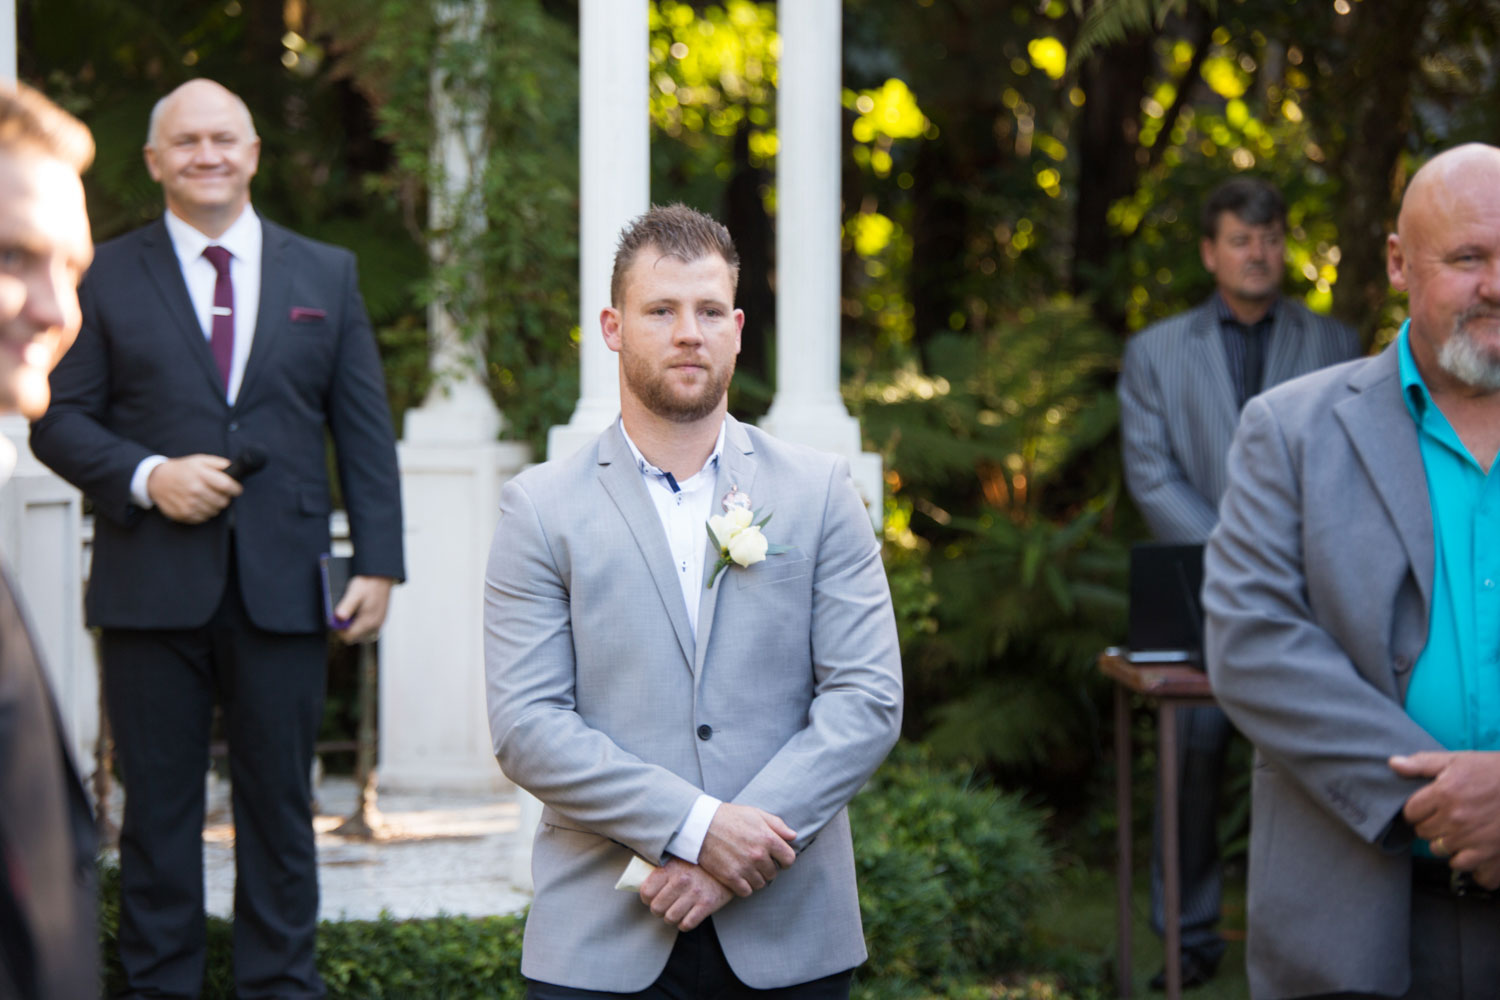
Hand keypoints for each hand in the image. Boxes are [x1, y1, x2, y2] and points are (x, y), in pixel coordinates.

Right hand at [147, 454, 240, 523]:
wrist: (157, 480)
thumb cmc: (181, 469)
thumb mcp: (199, 460)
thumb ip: (218, 463)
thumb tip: (233, 468)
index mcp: (201, 475)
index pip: (227, 486)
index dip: (236, 489)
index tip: (236, 489)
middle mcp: (195, 490)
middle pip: (223, 501)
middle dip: (225, 498)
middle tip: (219, 493)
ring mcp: (189, 504)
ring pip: (215, 511)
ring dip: (214, 506)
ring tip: (207, 498)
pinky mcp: (184, 515)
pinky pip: (204, 518)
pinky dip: (204, 512)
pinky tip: (198, 504)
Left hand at [334, 576, 393, 643]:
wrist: (382, 576)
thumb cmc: (368, 583)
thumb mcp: (354, 592)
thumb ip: (347, 606)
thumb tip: (339, 618)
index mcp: (368, 621)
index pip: (348, 637)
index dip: (339, 630)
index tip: (335, 620)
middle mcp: (375, 625)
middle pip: (355, 638)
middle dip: (346, 630)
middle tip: (342, 616)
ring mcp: (379, 623)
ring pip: (362, 635)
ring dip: (354, 628)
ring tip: (350, 615)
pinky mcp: (380, 619)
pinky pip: (368, 630)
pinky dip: (361, 625)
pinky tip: (359, 613)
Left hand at [639, 857, 732, 930]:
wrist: (729, 864)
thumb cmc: (698, 863)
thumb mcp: (678, 859)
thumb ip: (661, 869)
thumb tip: (639, 881)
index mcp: (670, 868)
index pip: (646, 892)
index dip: (647, 898)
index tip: (653, 897)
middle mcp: (681, 881)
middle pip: (656, 908)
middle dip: (659, 910)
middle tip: (665, 906)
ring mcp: (694, 893)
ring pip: (670, 918)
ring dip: (671, 917)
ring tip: (676, 911)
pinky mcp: (707, 904)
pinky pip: (687, 924)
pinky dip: (684, 923)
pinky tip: (687, 915)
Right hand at [696, 803, 796, 896]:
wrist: (701, 825)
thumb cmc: (730, 817)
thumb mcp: (756, 814)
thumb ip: (777, 825)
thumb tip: (793, 836)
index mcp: (767, 838)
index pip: (789, 859)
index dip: (784, 859)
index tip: (777, 858)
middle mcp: (758, 855)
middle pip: (774, 873)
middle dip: (768, 868)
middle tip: (757, 861)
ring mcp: (744, 867)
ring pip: (761, 883)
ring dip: (756, 878)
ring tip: (747, 868)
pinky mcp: (730, 877)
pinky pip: (746, 891)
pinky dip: (744, 887)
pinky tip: (739, 876)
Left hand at [1391, 751, 1499, 887]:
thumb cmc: (1493, 771)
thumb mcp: (1458, 760)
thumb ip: (1423, 763)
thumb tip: (1393, 763)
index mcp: (1444, 794)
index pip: (1410, 812)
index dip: (1416, 810)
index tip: (1426, 808)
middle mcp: (1455, 819)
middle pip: (1423, 832)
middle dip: (1429, 826)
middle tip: (1444, 818)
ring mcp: (1472, 838)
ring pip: (1440, 850)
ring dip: (1445, 843)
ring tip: (1459, 832)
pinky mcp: (1490, 854)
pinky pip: (1465, 867)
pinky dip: (1467, 862)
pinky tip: (1472, 850)